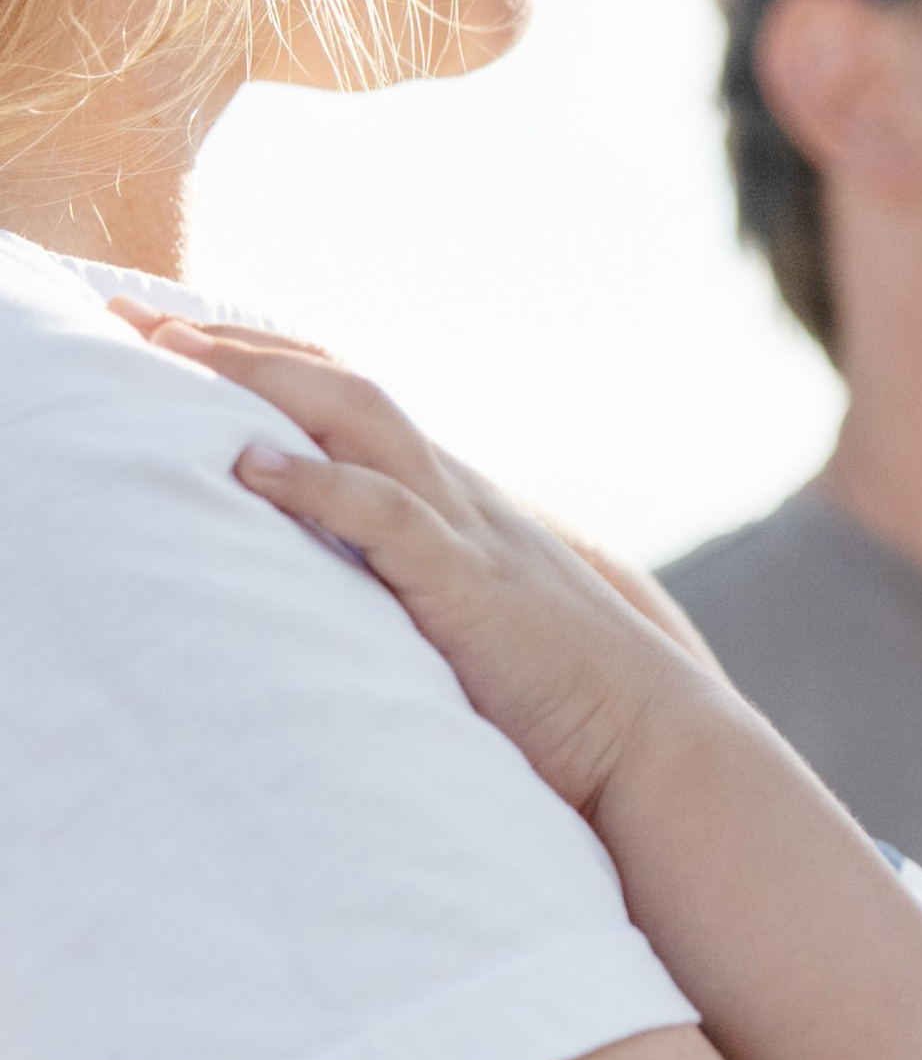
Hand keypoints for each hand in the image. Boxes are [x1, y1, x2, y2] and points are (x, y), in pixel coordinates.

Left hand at [117, 309, 704, 818]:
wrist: (649, 741)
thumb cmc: (558, 700)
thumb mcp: (468, 624)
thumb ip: (409, 591)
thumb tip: (332, 593)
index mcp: (455, 503)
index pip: (351, 400)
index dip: (267, 359)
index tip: (176, 337)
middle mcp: (457, 495)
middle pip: (341, 383)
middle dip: (237, 345)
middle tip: (133, 318)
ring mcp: (466, 532)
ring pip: (361, 419)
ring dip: (262, 382)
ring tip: (171, 358)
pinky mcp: (467, 586)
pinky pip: (385, 516)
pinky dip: (316, 484)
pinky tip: (251, 465)